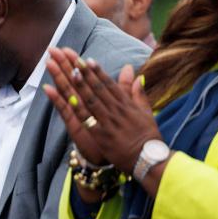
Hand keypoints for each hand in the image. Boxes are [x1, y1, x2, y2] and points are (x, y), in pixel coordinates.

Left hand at [45, 47, 161, 172]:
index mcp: (126, 104)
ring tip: (70, 72)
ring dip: (80, 85)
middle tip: (73, 60)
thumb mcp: (146, 112)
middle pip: (98, 88)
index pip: (109, 84)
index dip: (97, 72)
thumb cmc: (148, 137)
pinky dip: (78, 109)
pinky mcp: (102, 135)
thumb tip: (137, 75)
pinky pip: (87, 120)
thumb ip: (138, 93)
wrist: (148, 159)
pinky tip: (68, 98)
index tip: (87, 60)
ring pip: (91, 100)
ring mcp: (108, 122)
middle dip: (85, 73)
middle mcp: (117, 110)